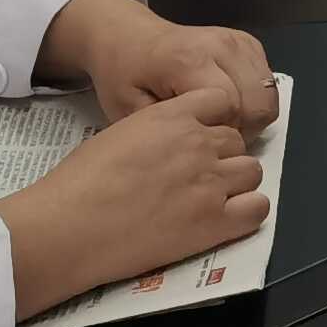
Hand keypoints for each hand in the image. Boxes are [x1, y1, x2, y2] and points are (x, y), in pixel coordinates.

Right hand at [0, 86, 268, 322]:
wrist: (68, 225)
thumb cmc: (80, 181)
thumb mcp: (120, 134)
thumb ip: (155, 131)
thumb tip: (166, 144)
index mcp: (174, 116)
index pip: (221, 100)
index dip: (214, 121)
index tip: (200, 139)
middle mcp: (199, 142)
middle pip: (237, 140)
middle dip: (223, 156)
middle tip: (197, 178)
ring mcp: (210, 182)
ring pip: (252, 171)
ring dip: (236, 184)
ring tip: (209, 200)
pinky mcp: (213, 222)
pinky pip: (258, 209)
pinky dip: (247, 213)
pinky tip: (224, 220)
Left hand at [34, 0, 278, 132]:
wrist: (129, 35)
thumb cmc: (124, 75)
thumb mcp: (128, 110)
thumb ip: (169, 130)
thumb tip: (204, 150)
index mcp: (190, 61)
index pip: (233, 107)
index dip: (223, 133)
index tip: (201, 144)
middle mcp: (221, 46)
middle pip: (259, 100)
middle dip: (244, 127)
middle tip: (215, 136)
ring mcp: (237, 41)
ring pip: (269, 91)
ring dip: (252, 113)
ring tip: (222, 120)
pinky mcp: (246, 42)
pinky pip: (267, 79)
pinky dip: (255, 97)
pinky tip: (230, 102)